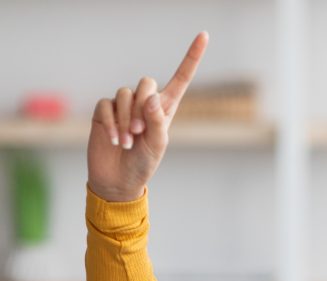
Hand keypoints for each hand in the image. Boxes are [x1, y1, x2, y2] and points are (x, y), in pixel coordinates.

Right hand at [86, 31, 208, 201]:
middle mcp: (144, 103)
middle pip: (145, 82)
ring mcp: (123, 106)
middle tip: (139, 131)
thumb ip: (157, 121)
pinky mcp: (104, 111)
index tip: (204, 35)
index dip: (192, 57)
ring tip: (128, 141)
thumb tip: (151, 98)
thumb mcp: (157, 145)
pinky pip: (106, 105)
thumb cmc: (144, 163)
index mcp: (165, 108)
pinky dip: (111, 123)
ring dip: (125, 119)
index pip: (180, 78)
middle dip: (142, 106)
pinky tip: (116, 141)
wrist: (119, 179)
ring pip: (124, 94)